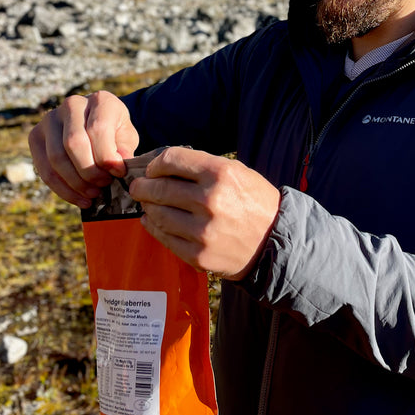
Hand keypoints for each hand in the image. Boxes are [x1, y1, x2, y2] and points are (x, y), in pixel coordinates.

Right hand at [28, 91, 138, 207]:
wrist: (95, 124)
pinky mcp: (36, 136)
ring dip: (76, 183)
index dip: (107, 157)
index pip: (98, 129)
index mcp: (99, 100)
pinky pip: (44, 169)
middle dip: (90, 171)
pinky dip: (63, 190)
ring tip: (93, 194)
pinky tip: (79, 199)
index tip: (119, 173)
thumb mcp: (127, 137)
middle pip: (74, 143)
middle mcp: (72, 105)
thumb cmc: (115, 132)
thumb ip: (125, 149)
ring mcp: (50, 119)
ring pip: (56, 158)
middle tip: (104, 186)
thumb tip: (120, 163)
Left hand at [130, 146, 279, 280]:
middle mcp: (210, 200)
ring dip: (148, 207)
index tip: (153, 169)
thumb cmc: (254, 202)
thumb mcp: (237, 172)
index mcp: (220, 173)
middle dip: (143, 186)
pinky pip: (164, 237)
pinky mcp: (198, 255)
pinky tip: (152, 221)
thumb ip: (202, 167)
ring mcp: (202, 231)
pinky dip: (153, 227)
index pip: (172, 160)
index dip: (156, 163)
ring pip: (158, 214)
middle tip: (138, 186)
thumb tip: (163, 167)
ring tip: (148, 204)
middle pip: (160, 187)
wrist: (276, 241)